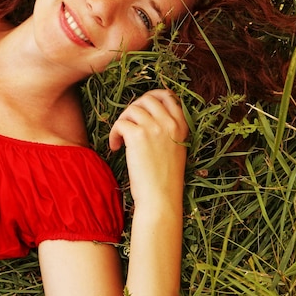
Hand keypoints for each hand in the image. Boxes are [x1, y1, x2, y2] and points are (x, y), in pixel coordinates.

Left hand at [108, 89, 187, 209]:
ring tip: (120, 139)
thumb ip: (167, 130)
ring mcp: (154, 127)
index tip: (142, 107)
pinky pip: (120, 123)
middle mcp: (170, 123)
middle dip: (133, 108)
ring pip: (131, 109)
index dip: (153, 97)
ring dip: (122, 122)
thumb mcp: (175, 149)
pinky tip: (115, 147)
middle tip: (128, 125)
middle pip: (147, 99)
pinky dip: (113, 134)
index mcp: (181, 126)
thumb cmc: (165, 179)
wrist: (161, 198)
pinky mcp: (137, 135)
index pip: (169, 96)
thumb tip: (146, 114)